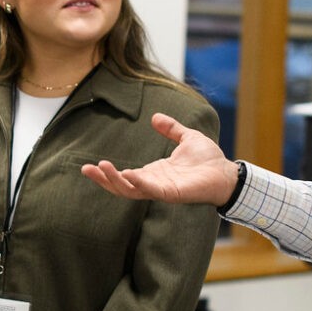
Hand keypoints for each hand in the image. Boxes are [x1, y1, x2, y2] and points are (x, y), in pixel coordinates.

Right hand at [81, 113, 240, 204]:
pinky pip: (151, 191)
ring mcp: (162, 190)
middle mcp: (154, 184)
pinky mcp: (172, 194)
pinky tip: (128, 174)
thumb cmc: (209, 159)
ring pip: (131, 191)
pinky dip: (138, 184)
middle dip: (103, 180)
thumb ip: (171, 129)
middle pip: (121, 186)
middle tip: (84, 170)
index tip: (92, 165)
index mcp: (154, 173)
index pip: (125, 176)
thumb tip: (155, 117)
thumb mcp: (187, 138)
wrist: (227, 172)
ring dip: (114, 181)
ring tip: (99, 168)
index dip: (108, 173)